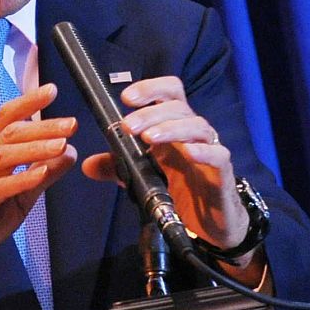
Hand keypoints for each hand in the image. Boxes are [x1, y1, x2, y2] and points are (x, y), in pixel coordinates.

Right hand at [0, 83, 77, 303]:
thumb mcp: (19, 199)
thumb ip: (42, 177)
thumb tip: (69, 153)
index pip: (5, 120)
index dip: (27, 102)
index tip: (52, 90)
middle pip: (9, 134)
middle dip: (42, 126)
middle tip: (71, 123)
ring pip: (2, 156)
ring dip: (34, 148)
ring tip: (61, 144)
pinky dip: (19, 179)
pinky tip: (39, 173)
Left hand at [80, 77, 255, 264]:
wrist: (212, 220)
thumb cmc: (181, 189)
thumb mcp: (143, 176)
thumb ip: (117, 168)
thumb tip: (88, 165)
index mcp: (173, 127)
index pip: (167, 94)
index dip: (150, 89)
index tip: (126, 98)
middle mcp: (191, 133)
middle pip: (177, 107)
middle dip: (150, 113)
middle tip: (128, 126)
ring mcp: (209, 149)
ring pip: (196, 126)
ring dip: (171, 128)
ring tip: (149, 138)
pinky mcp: (221, 171)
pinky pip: (217, 154)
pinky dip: (203, 151)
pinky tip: (189, 152)